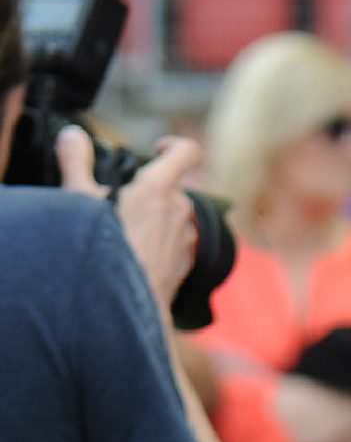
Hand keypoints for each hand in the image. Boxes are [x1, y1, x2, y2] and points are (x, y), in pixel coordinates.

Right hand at [57, 127, 201, 308]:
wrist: (125, 305)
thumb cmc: (105, 251)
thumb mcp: (78, 199)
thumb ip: (75, 160)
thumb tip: (72, 135)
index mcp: (159, 188)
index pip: (187, 151)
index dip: (174, 145)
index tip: (157, 150)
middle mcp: (181, 211)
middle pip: (173, 186)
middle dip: (150, 189)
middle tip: (121, 200)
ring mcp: (187, 238)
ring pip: (175, 215)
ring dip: (156, 217)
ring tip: (126, 230)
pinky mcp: (188, 263)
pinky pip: (177, 242)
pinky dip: (161, 241)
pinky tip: (137, 252)